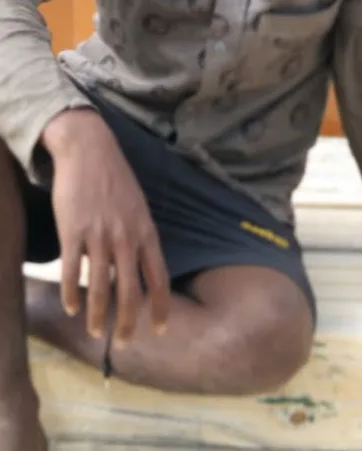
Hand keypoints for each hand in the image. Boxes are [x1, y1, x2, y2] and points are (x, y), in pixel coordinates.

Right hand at [42, 109, 169, 344]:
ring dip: (98, 315)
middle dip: (128, 322)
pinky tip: (70, 308)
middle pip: (131, 291)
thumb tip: (140, 265)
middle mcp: (126, 237)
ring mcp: (99, 234)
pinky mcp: (73, 230)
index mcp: (145, 231)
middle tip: (124, 342)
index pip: (159, 278)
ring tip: (95, 332)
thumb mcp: (138, 205)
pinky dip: (71, 293)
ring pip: (100, 287)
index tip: (160, 329)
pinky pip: (73, 270)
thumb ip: (140, 235)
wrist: (88, 149)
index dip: (160, 307)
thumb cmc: (114, 177)